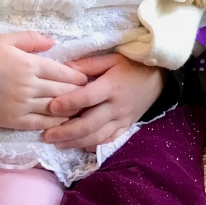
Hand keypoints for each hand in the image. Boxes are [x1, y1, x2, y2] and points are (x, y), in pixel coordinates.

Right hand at [0, 31, 87, 129]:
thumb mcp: (6, 40)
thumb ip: (31, 39)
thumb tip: (54, 42)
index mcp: (29, 65)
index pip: (62, 72)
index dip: (77, 77)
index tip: (87, 79)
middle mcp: (29, 85)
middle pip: (63, 91)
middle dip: (80, 93)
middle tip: (93, 95)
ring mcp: (22, 104)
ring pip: (55, 108)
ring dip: (72, 109)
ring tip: (84, 109)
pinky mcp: (15, 120)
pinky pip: (41, 123)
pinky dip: (56, 123)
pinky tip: (65, 122)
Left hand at [44, 54, 162, 150]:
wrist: (159, 77)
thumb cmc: (133, 64)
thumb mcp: (112, 58)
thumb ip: (88, 64)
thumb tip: (63, 68)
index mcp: (111, 86)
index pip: (87, 97)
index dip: (68, 103)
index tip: (50, 106)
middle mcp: (116, 106)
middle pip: (89, 124)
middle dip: (66, 131)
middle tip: (46, 135)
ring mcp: (122, 119)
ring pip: (97, 136)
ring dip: (75, 142)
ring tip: (56, 143)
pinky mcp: (126, 127)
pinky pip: (108, 140)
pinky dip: (92, 145)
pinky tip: (78, 146)